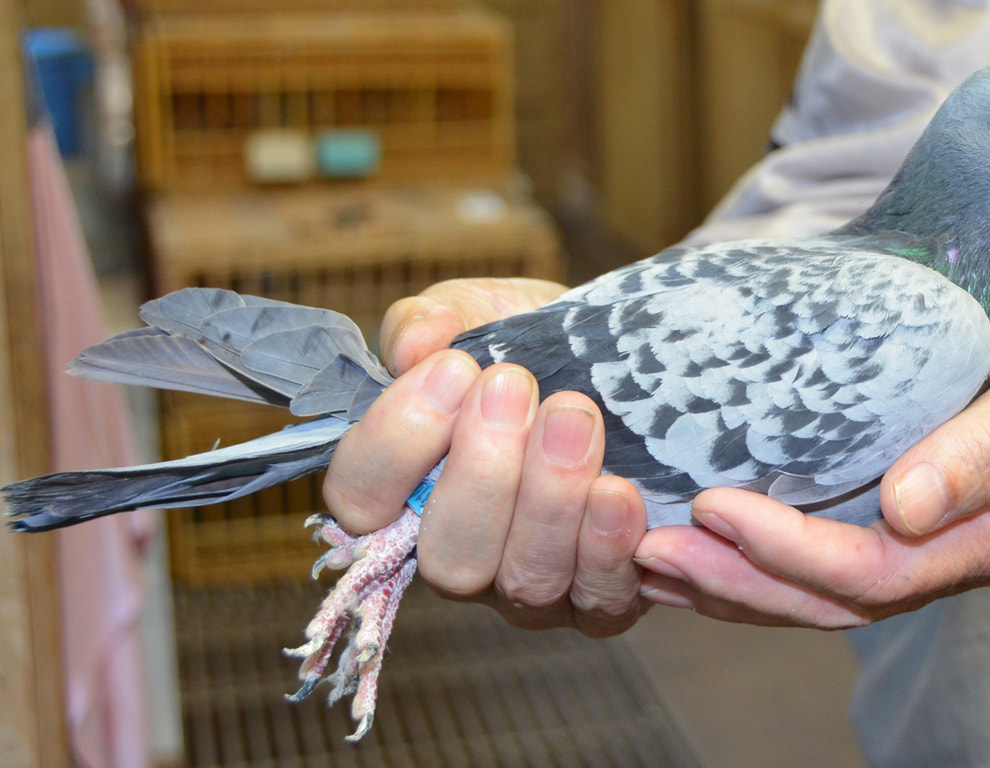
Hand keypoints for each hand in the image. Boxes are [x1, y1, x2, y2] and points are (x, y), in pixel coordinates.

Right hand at [323, 278, 650, 636]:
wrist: (629, 367)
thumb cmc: (537, 349)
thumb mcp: (480, 315)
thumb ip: (430, 323)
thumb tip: (412, 346)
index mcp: (406, 494)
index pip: (360, 501)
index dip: (395, 444)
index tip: (452, 370)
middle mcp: (460, 556)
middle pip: (446, 559)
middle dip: (480, 474)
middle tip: (512, 388)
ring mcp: (529, 589)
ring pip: (524, 579)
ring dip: (549, 499)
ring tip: (573, 419)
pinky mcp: (601, 601)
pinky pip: (599, 598)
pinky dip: (606, 545)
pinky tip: (617, 490)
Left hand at [633, 262, 989, 626]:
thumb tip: (904, 508)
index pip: (873, 572)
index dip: (788, 550)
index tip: (717, 508)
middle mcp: (953, 547)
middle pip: (829, 598)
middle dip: (735, 580)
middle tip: (649, 549)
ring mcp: (931, 531)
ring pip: (819, 585)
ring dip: (734, 577)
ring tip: (650, 555)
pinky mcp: (912, 500)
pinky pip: (828, 543)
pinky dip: (761, 547)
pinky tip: (707, 527)